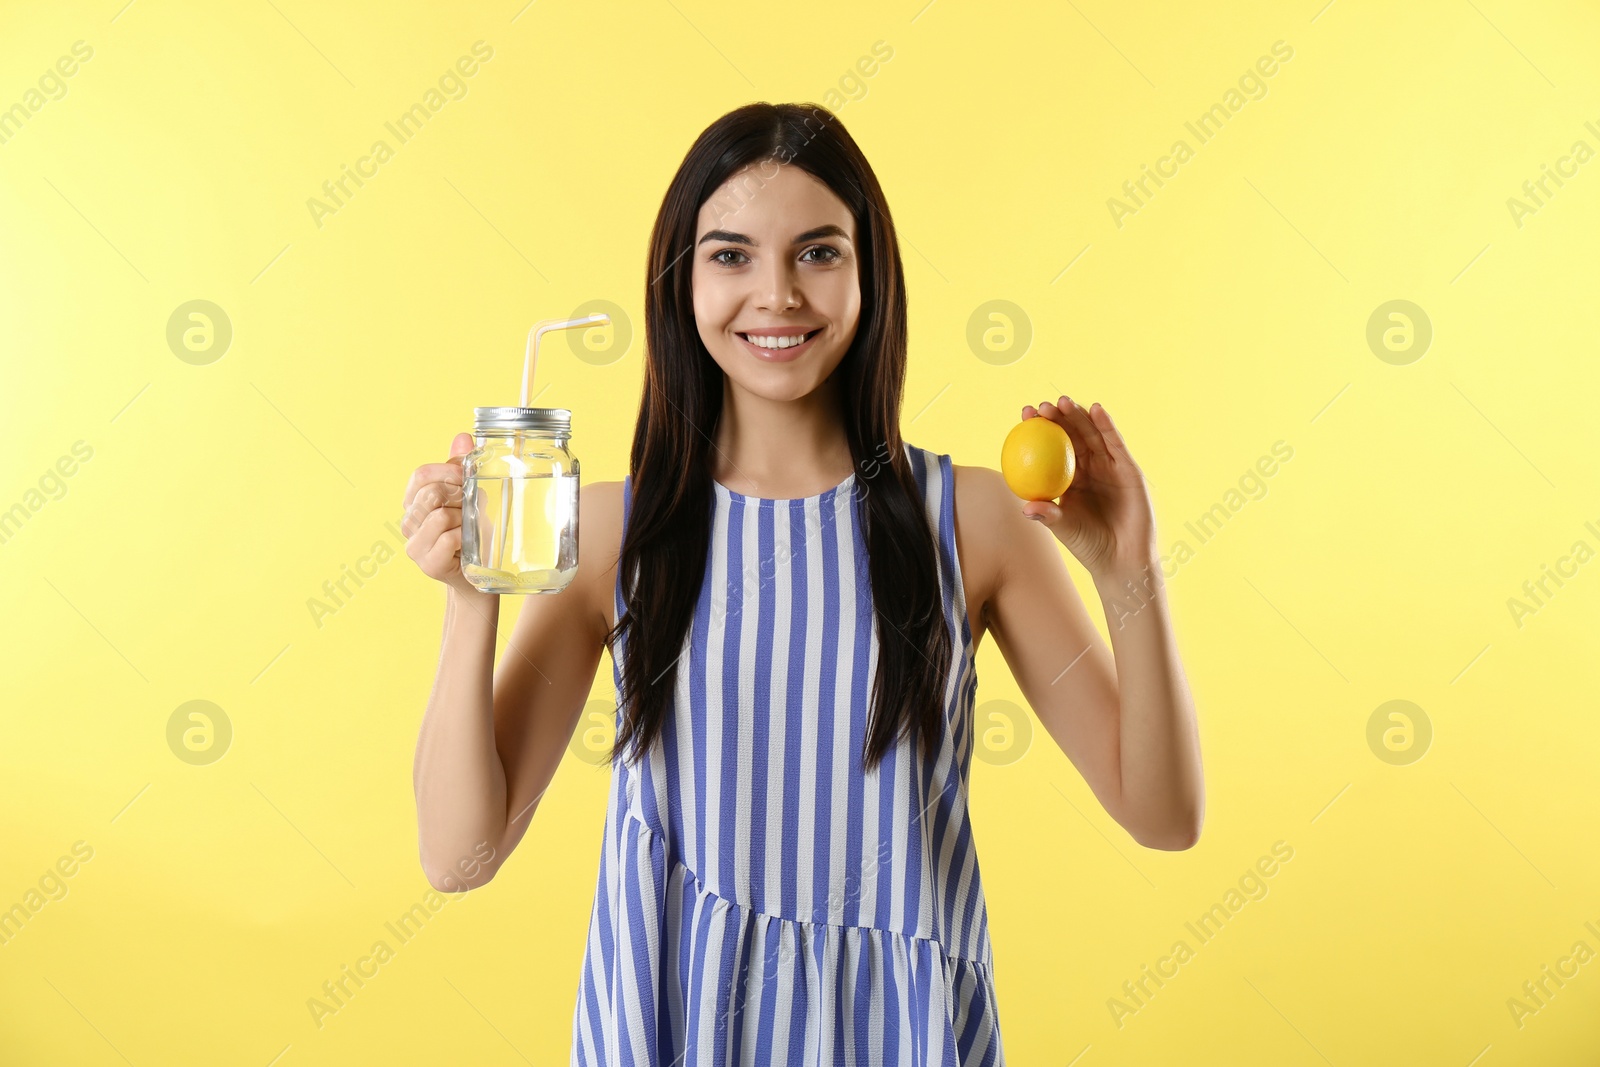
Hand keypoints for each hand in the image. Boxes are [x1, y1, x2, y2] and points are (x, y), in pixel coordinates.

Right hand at [401, 432, 479, 594]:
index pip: (420, 475)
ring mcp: (415, 546)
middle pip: (431, 494)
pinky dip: (465, 537)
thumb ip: (461, 467)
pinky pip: (449, 538)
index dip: (448, 472)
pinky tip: (468, 545)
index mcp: (414, 502)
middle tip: (472, 510)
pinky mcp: (428, 565)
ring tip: (470, 529)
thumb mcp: (470, 496)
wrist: (479, 576)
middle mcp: (409, 523)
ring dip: (465, 520)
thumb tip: (463, 437)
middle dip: (460, 498)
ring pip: (440, 517)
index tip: (467, 478)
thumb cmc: (473, 533)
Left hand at [1019, 396, 1156, 578]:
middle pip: (1071, 436)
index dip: (1039, 431)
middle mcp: (1088, 469)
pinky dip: (1106, 425)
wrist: (1124, 559)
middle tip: (1042, 405)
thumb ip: (1048, 515)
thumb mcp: (1065, 528)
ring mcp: (1109, 467)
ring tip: (1063, 401)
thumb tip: (1024, 507)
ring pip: (1092, 434)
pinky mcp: (1128, 468)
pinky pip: (1115, 443)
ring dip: (1078, 416)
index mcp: (1068, 479)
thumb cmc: (1090, 546)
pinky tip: (1095, 409)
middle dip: (1056, 417)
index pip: (1050, 449)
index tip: (1024, 416)